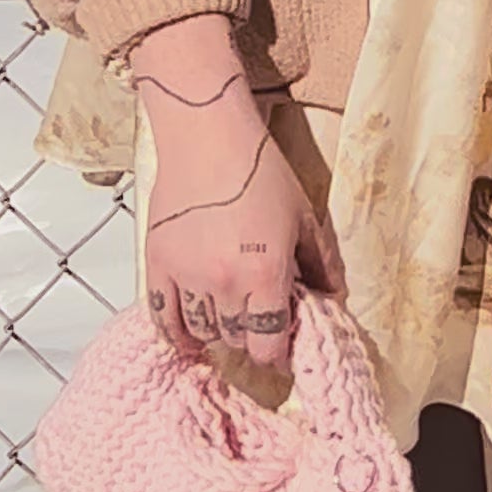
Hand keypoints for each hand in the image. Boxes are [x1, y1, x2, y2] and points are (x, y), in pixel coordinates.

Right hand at [133, 20, 340, 370]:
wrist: (208, 137)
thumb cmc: (260, 171)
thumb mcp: (303, 216)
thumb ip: (320, 263)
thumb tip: (334, 296)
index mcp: (265, 274)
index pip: (268, 343)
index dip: (276, 354)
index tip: (280, 350)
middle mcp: (225, 283)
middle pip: (235, 339)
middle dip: (250, 336)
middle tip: (256, 319)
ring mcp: (187, 277)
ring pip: (202, 331)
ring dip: (217, 330)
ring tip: (227, 314)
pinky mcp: (158, 265)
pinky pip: (162, 318)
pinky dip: (176, 333)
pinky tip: (188, 334)